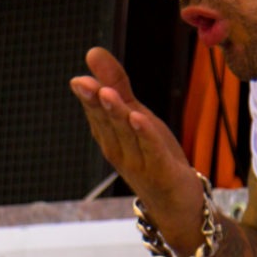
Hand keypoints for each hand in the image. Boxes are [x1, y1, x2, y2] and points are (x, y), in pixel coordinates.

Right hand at [71, 47, 200, 240]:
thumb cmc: (153, 157)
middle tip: (84, 83)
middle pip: (107, 121)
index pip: (95, 113)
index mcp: (109, 136)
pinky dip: (144, 134)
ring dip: (116, 113)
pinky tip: (138, 118)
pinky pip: (151, 149)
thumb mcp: (136, 114)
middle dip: (95, 102)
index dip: (88, 96)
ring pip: (126, 133)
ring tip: (108, 94)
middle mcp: (118, 150)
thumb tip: (92, 52)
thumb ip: (116, 84)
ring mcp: (138, 162)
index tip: (79, 79)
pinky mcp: (161, 171)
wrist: (177, 203)